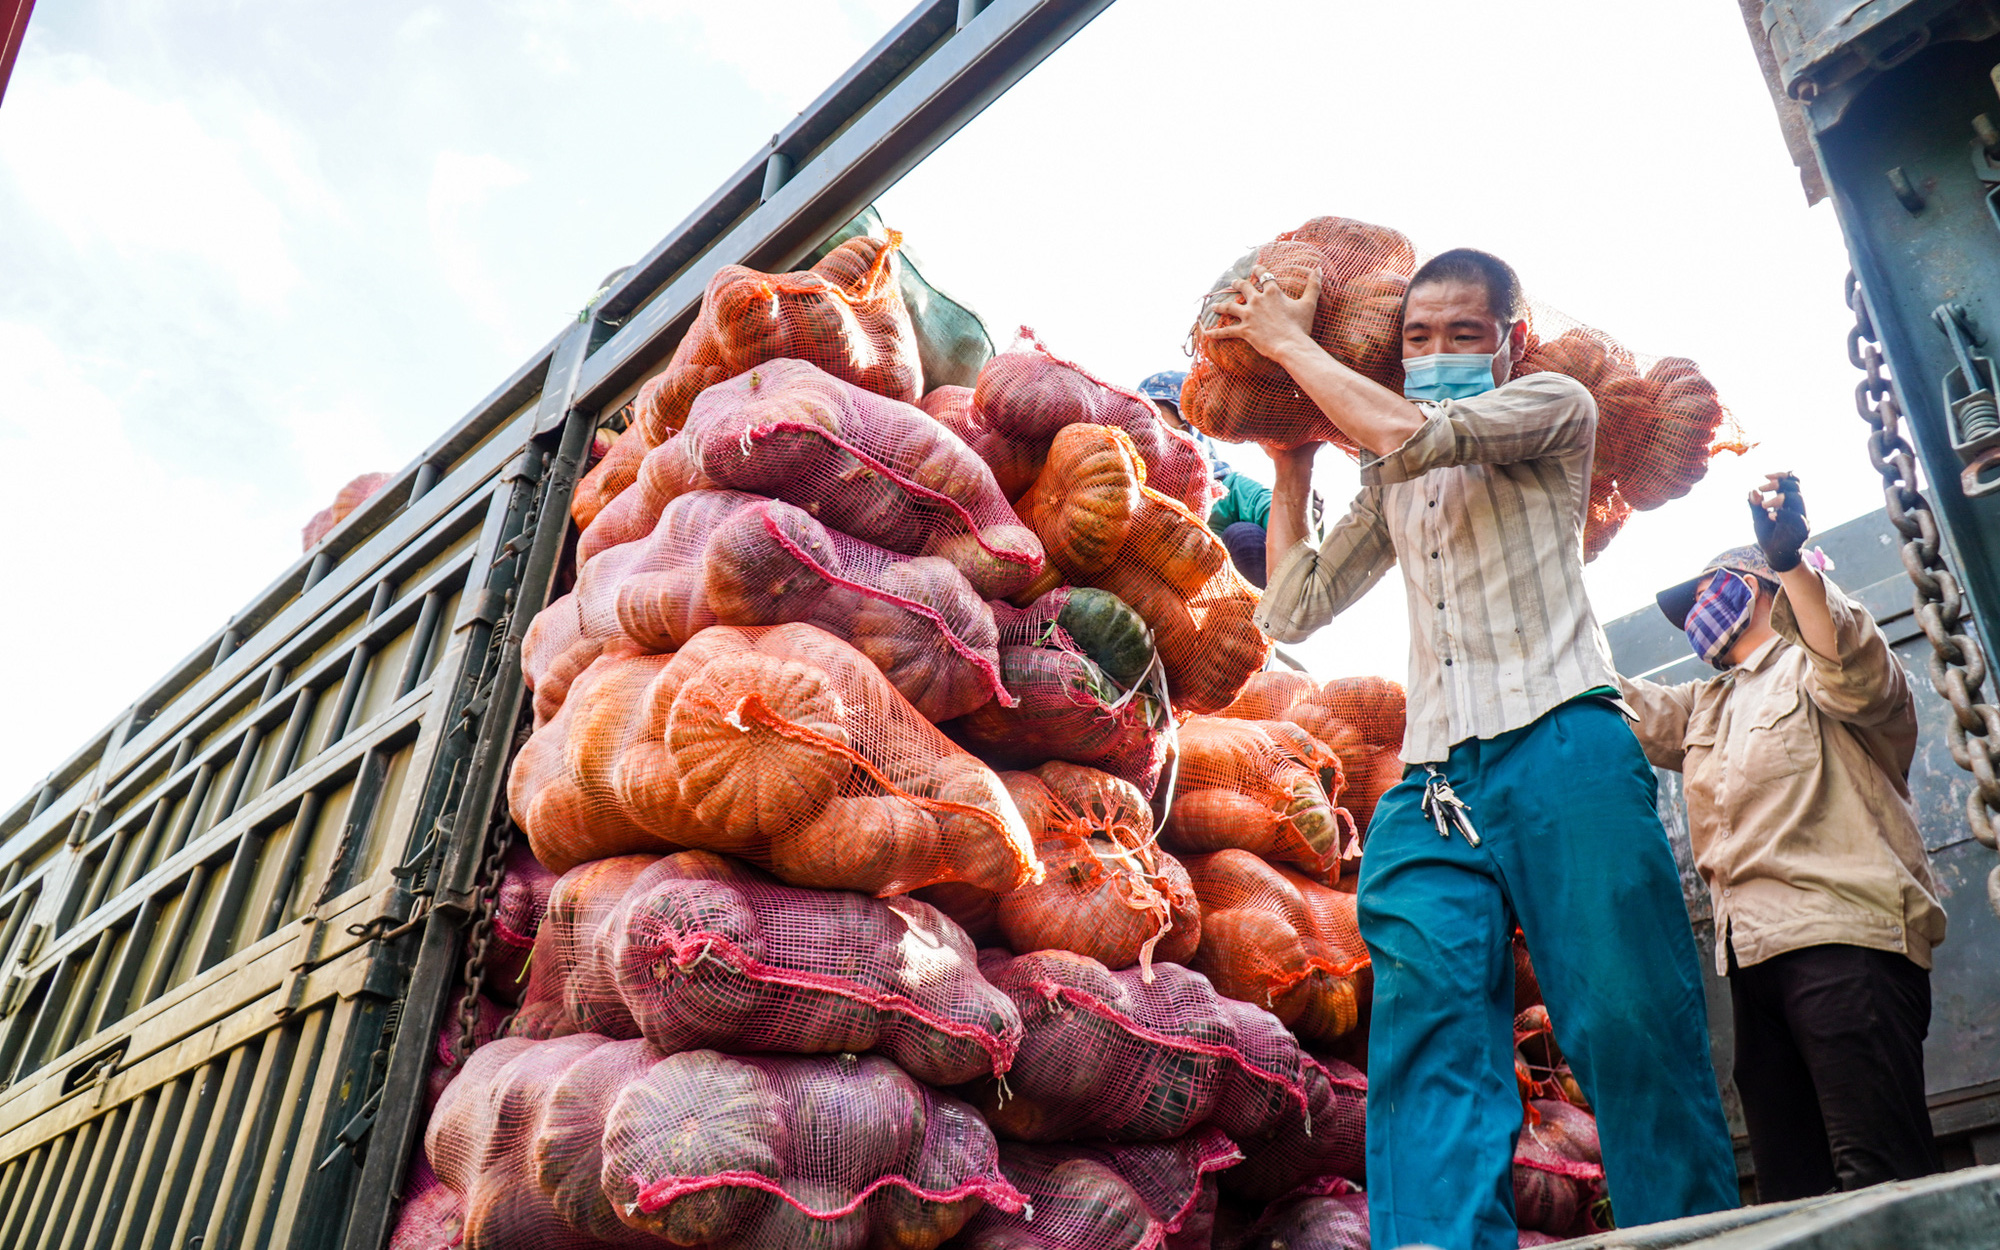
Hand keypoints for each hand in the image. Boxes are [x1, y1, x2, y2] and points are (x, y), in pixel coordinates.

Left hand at [1204, 266, 1320, 360]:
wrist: (1291, 345)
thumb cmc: (1301, 326)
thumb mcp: (1309, 303)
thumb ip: (1314, 284)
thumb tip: (1319, 268)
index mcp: (1272, 292)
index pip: (1264, 276)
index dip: (1259, 271)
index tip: (1255, 269)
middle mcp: (1257, 301)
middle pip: (1243, 287)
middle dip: (1237, 283)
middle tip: (1233, 282)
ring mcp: (1249, 315)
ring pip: (1230, 307)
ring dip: (1221, 306)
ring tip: (1214, 306)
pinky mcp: (1244, 330)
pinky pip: (1226, 332)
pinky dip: (1215, 333)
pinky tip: (1206, 333)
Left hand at [1749, 472, 1808, 571]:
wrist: (1774, 555)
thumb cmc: (1768, 534)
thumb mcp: (1758, 518)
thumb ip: (1755, 505)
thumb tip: (1752, 490)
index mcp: (1788, 502)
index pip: (1793, 481)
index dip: (1782, 475)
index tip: (1765, 476)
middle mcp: (1797, 508)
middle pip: (1795, 487)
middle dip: (1778, 484)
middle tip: (1762, 488)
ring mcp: (1802, 518)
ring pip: (1797, 499)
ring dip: (1779, 498)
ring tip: (1764, 506)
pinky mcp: (1803, 530)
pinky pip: (1797, 518)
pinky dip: (1783, 514)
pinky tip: (1771, 516)